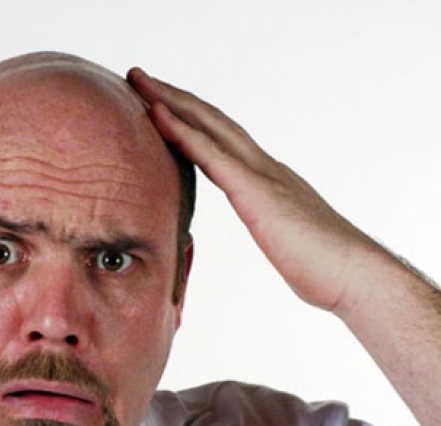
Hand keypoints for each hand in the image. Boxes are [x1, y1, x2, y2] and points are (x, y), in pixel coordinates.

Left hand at [127, 68, 381, 314]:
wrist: (356, 277)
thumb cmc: (322, 269)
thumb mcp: (285, 242)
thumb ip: (270, 228)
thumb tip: (269, 235)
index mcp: (267, 180)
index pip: (221, 140)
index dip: (190, 120)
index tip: (160, 105)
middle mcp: (263, 168)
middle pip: (211, 121)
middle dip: (174, 97)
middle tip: (140, 78)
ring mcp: (261, 174)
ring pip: (208, 125)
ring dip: (170, 100)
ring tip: (140, 80)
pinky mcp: (256, 190)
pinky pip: (211, 152)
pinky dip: (182, 130)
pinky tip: (157, 113)